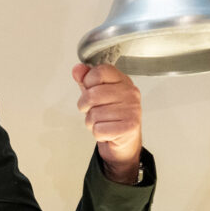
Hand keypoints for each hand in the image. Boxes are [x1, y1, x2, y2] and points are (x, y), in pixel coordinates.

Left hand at [71, 63, 143, 183]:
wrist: (124, 140)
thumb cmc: (110, 115)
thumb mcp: (96, 94)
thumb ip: (86, 80)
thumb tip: (77, 69)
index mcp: (122, 81)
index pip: (99, 72)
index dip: (88, 82)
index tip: (90, 89)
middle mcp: (129, 93)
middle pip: (92, 95)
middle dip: (85, 106)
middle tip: (92, 110)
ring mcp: (131, 110)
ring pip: (94, 114)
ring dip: (92, 122)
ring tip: (102, 122)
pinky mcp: (129, 127)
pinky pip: (99, 129)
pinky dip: (97, 134)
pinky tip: (107, 131)